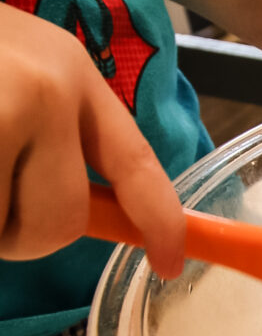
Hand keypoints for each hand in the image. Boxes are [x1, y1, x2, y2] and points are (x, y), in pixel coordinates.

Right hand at [0, 5, 183, 277]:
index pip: (137, 164)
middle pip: (60, 222)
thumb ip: (49, 141)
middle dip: (17, 233)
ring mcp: (1, 108)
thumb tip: (68, 219)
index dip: (160, 221)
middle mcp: (46, 90)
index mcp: (70, 73)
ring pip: (2, 230)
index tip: (170, 262)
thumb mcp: (14, 74)